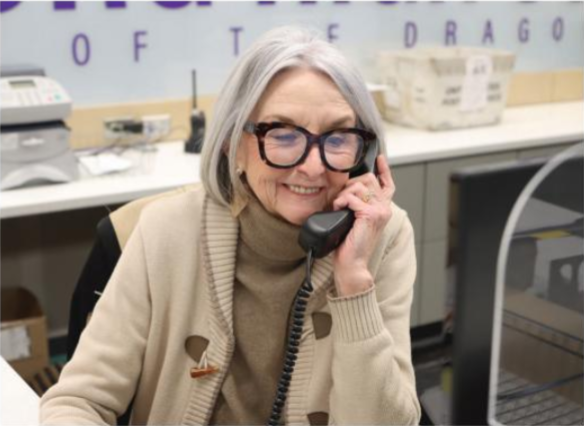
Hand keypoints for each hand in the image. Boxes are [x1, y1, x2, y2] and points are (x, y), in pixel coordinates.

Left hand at [331, 155, 394, 295]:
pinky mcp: (371, 214)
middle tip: (340, 199)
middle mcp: (384, 208)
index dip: (384, 170)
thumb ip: (357, 204)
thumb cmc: (349, 245)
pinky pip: (352, 197)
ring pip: (359, 185)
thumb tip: (346, 190)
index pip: (387, 184)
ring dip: (343, 194)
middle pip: (368, 179)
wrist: (352, 264)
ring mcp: (380, 210)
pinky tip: (338, 210)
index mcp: (382, 208)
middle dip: (349, 184)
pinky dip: (341, 201)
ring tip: (338, 206)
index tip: (379, 158)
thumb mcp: (354, 219)